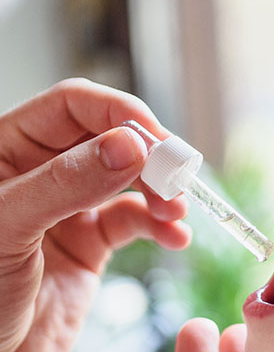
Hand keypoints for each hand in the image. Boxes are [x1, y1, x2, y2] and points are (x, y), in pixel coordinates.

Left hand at [0, 79, 189, 351]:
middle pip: (109, 140)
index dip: (117, 113)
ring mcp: (69, 209)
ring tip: (177, 211)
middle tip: (178, 176)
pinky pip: (134, 223)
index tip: (154, 139)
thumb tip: (130, 146)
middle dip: (149, 156)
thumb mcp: (9, 228)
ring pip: (128, 180)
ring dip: (160, 192)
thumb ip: (67, 183)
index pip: (71, 107)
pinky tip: (175, 237)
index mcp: (6, 151)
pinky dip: (161, 228)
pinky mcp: (91, 244)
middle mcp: (42, 173)